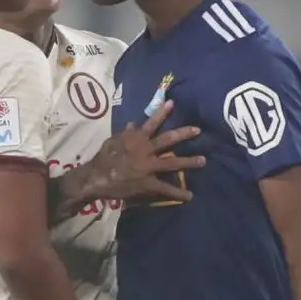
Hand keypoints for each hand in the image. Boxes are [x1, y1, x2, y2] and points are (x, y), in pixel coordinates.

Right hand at [87, 100, 204, 204]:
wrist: (97, 177)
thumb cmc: (104, 158)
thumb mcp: (113, 141)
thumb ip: (125, 133)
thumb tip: (134, 123)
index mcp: (136, 138)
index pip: (151, 122)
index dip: (162, 112)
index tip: (172, 103)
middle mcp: (145, 150)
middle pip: (168, 140)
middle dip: (184, 134)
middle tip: (198, 130)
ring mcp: (148, 166)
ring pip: (172, 163)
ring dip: (189, 162)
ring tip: (203, 161)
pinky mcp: (148, 182)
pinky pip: (165, 188)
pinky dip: (178, 193)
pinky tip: (190, 196)